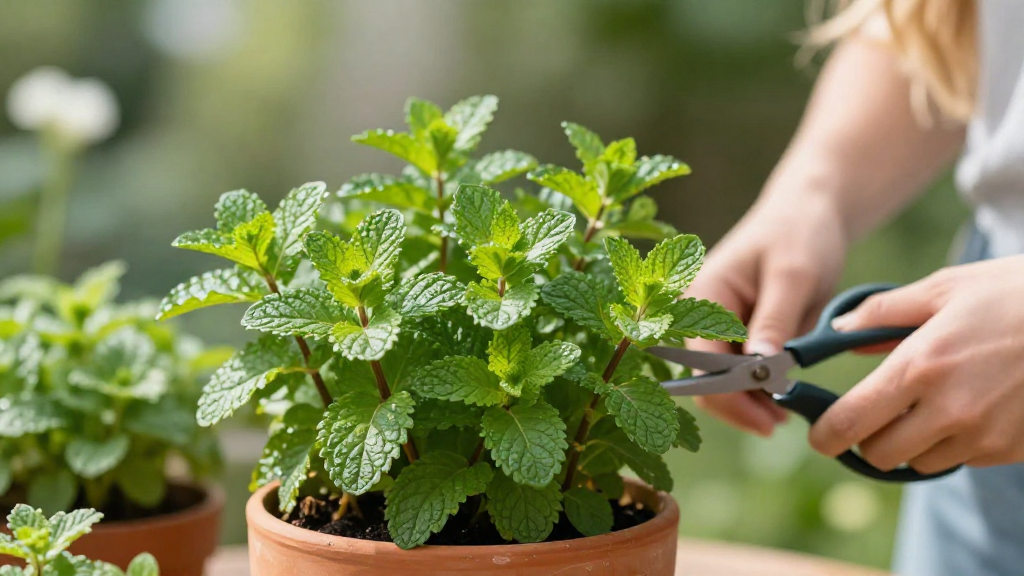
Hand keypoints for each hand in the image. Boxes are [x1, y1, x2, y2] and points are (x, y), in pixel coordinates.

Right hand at [687, 194, 848, 435]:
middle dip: (739, 406)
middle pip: (705, 381)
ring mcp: (714, 327)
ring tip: (785, 414)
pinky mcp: (733, 334)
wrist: (809, 212)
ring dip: (749, 403)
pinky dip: (757, 389)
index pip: (702, 365)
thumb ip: (774, 321)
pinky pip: (737, 373)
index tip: (771, 418)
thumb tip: (761, 369)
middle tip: (781, 423)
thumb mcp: (794, 276)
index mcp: (700, 298)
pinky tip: (782, 396)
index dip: (732, 396)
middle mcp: (697, 316)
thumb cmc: (799, 234)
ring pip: (720, 383)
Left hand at [811, 256, 1023, 471]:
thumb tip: (838, 331)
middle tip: (871, 416)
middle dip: (866, 439)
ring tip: (927, 404)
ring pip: (919, 462)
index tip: (818, 434)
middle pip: (879, 454)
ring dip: (911, 442)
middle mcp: (948, 409)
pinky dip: (952, 442)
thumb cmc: (1013, 293)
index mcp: (920, 366)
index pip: (851, 421)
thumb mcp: (945, 288)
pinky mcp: (1012, 449)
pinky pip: (962, 459)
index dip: (825, 435)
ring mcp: (984, 435)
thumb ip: (883, 313)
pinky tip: (968, 406)